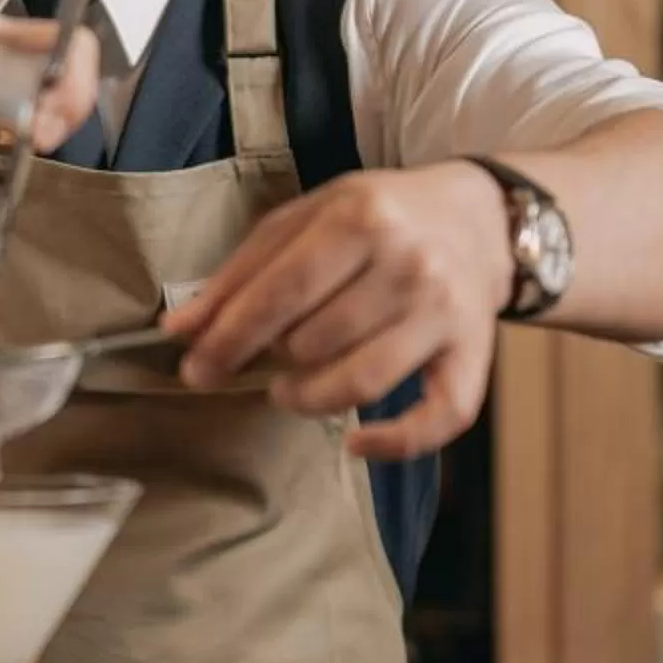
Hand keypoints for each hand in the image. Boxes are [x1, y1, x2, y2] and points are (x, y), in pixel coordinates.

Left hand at [163, 163, 512, 461]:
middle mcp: (409, 264)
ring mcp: (445, 313)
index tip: (196, 370)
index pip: (281, 292)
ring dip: (310, 399)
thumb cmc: (378, 218)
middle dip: (274, 359)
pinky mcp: (475, 354)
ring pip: (362, 382)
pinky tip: (356, 445)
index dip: (231, 338)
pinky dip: (394, 443)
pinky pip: (439, 417)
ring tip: (291, 390)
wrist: (481, 219)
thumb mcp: (307, 219)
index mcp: (361, 218)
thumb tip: (180, 330)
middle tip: (266, 357)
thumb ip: (243, 271)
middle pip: (315, 341)